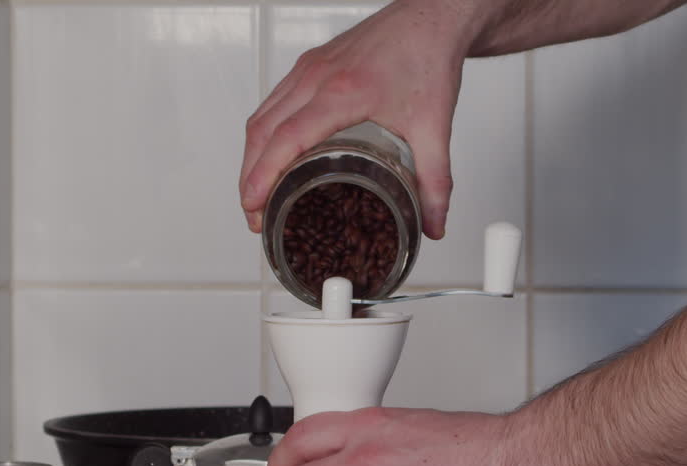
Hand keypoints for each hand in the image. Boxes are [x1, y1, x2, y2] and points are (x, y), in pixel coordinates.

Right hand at [239, 0, 474, 238]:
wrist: (432, 18)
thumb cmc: (428, 58)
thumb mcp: (435, 127)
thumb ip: (435, 182)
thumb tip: (432, 224)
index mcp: (344, 92)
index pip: (288, 138)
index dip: (265, 174)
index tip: (255, 205)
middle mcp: (318, 77)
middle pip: (263, 131)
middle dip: (251, 177)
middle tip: (256, 215)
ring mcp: (309, 68)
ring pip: (262, 116)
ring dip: (252, 157)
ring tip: (258, 193)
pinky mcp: (310, 64)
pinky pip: (273, 101)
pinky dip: (263, 133)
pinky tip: (270, 154)